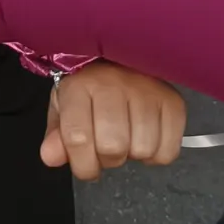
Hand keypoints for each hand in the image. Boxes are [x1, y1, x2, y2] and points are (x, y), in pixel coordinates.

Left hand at [40, 63, 185, 180]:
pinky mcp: (173, 102)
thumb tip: (50, 157)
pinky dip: (157, 155)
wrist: (123, 58)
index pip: (78, 138)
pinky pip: (168, 150)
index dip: (82, 164)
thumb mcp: (65, 107)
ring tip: (128, 137)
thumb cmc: (90, 87)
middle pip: (113, 147)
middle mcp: (114, 84)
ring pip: (142, 149)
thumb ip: (57, 135)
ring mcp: (147, 91)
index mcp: (81, 86)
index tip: (86, 165)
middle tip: (108, 147)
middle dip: (108, 159)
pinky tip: (147, 137)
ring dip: (133, 155)